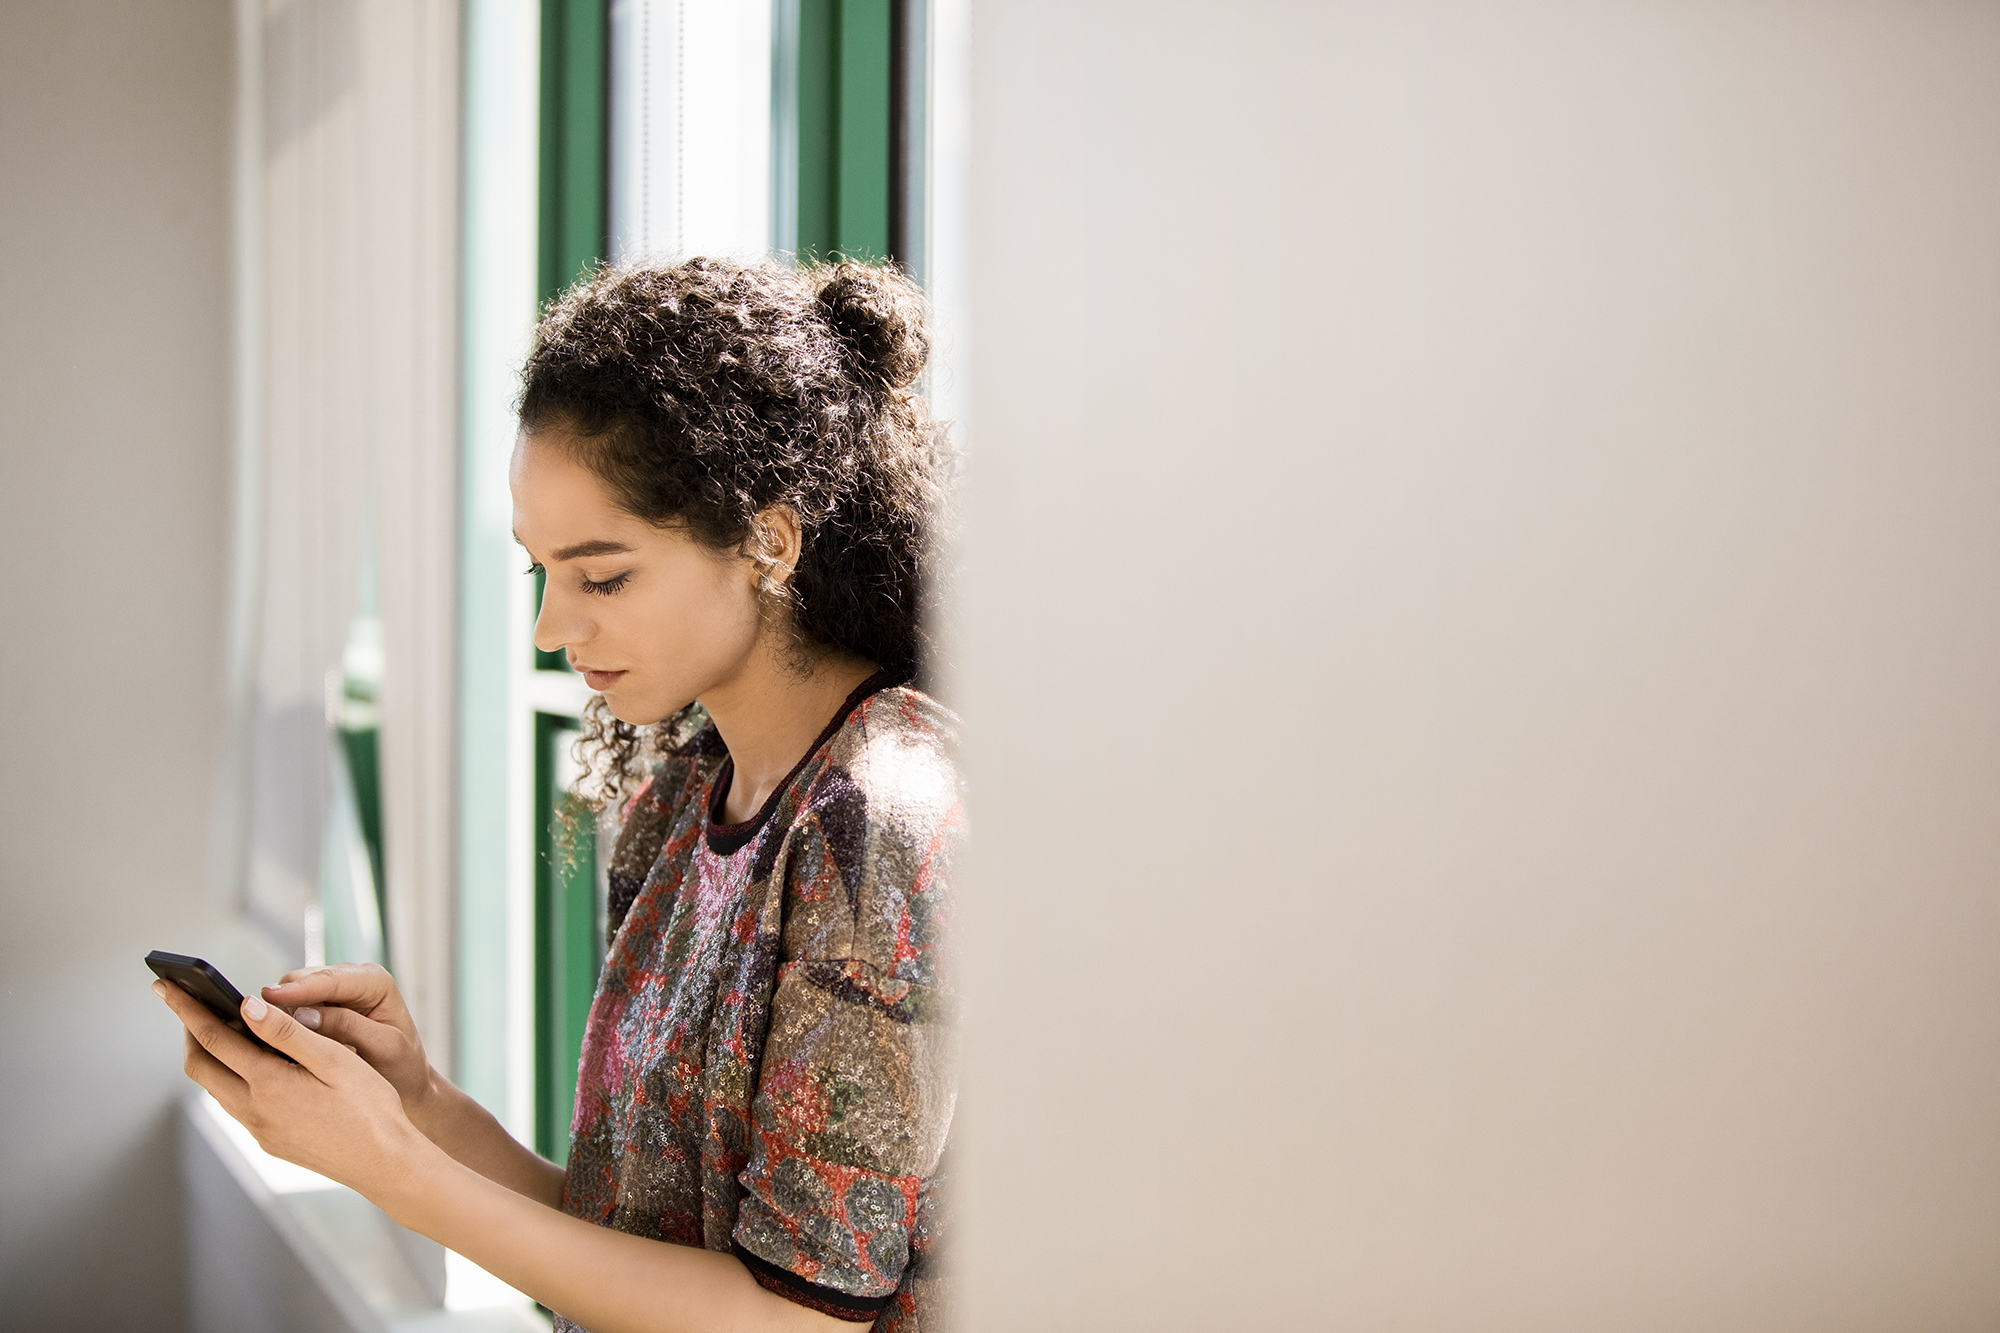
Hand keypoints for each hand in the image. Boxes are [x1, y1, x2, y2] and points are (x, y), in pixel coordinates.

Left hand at [155, 979, 429, 1196]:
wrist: (385, 1163)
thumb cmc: (370, 1107)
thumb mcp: (335, 1060)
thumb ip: (288, 1032)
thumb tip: (247, 1005)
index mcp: (268, 1085)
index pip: (213, 1037)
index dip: (187, 1008)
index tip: (165, 985)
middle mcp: (253, 1111)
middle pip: (200, 1066)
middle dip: (190, 1031)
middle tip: (190, 1002)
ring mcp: (259, 1130)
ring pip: (215, 1087)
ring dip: (210, 1055)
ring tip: (222, 1027)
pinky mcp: (270, 1141)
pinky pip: (236, 1104)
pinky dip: (231, 1076)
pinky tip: (254, 1064)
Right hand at [259, 963, 440, 1123]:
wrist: (406, 1082)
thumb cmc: (402, 1066)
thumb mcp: (383, 1047)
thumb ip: (348, 1027)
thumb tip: (305, 1014)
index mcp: (376, 982)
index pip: (332, 979)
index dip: (300, 989)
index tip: (270, 997)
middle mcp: (355, 979)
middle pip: (307, 979)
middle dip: (282, 997)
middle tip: (254, 1018)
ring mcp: (337, 992)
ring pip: (295, 990)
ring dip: (278, 1008)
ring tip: (259, 1029)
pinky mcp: (322, 1006)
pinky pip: (293, 1005)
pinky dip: (281, 1018)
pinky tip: (269, 1035)